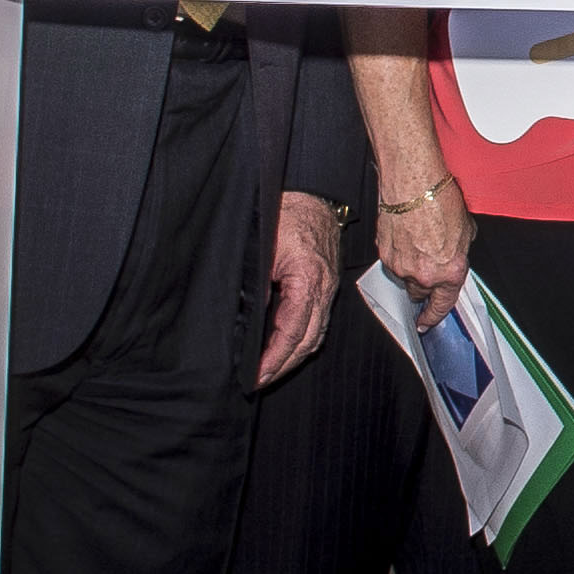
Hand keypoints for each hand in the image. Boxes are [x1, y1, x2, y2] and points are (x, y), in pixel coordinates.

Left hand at [261, 196, 340, 385]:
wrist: (312, 192)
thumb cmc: (286, 211)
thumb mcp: (263, 249)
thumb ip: (256, 286)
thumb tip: (245, 322)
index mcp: (309, 281)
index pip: (292, 332)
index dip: (273, 358)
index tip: (256, 375)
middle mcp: (325, 289)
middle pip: (309, 341)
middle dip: (284, 365)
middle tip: (259, 381)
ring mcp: (328, 288)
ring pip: (316, 334)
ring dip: (294, 355)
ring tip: (270, 370)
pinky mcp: (325, 285)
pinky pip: (317, 320)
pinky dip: (301, 339)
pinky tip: (284, 346)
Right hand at [380, 172, 477, 331]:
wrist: (414, 184)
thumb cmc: (440, 201)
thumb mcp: (465, 230)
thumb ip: (460, 249)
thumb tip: (456, 250)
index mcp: (450, 272)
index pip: (442, 305)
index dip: (434, 317)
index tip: (427, 323)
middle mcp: (425, 275)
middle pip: (419, 294)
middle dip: (423, 287)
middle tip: (427, 268)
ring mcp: (401, 266)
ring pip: (404, 278)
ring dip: (410, 268)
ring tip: (417, 244)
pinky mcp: (384, 254)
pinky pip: (392, 262)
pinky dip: (397, 255)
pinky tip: (405, 237)